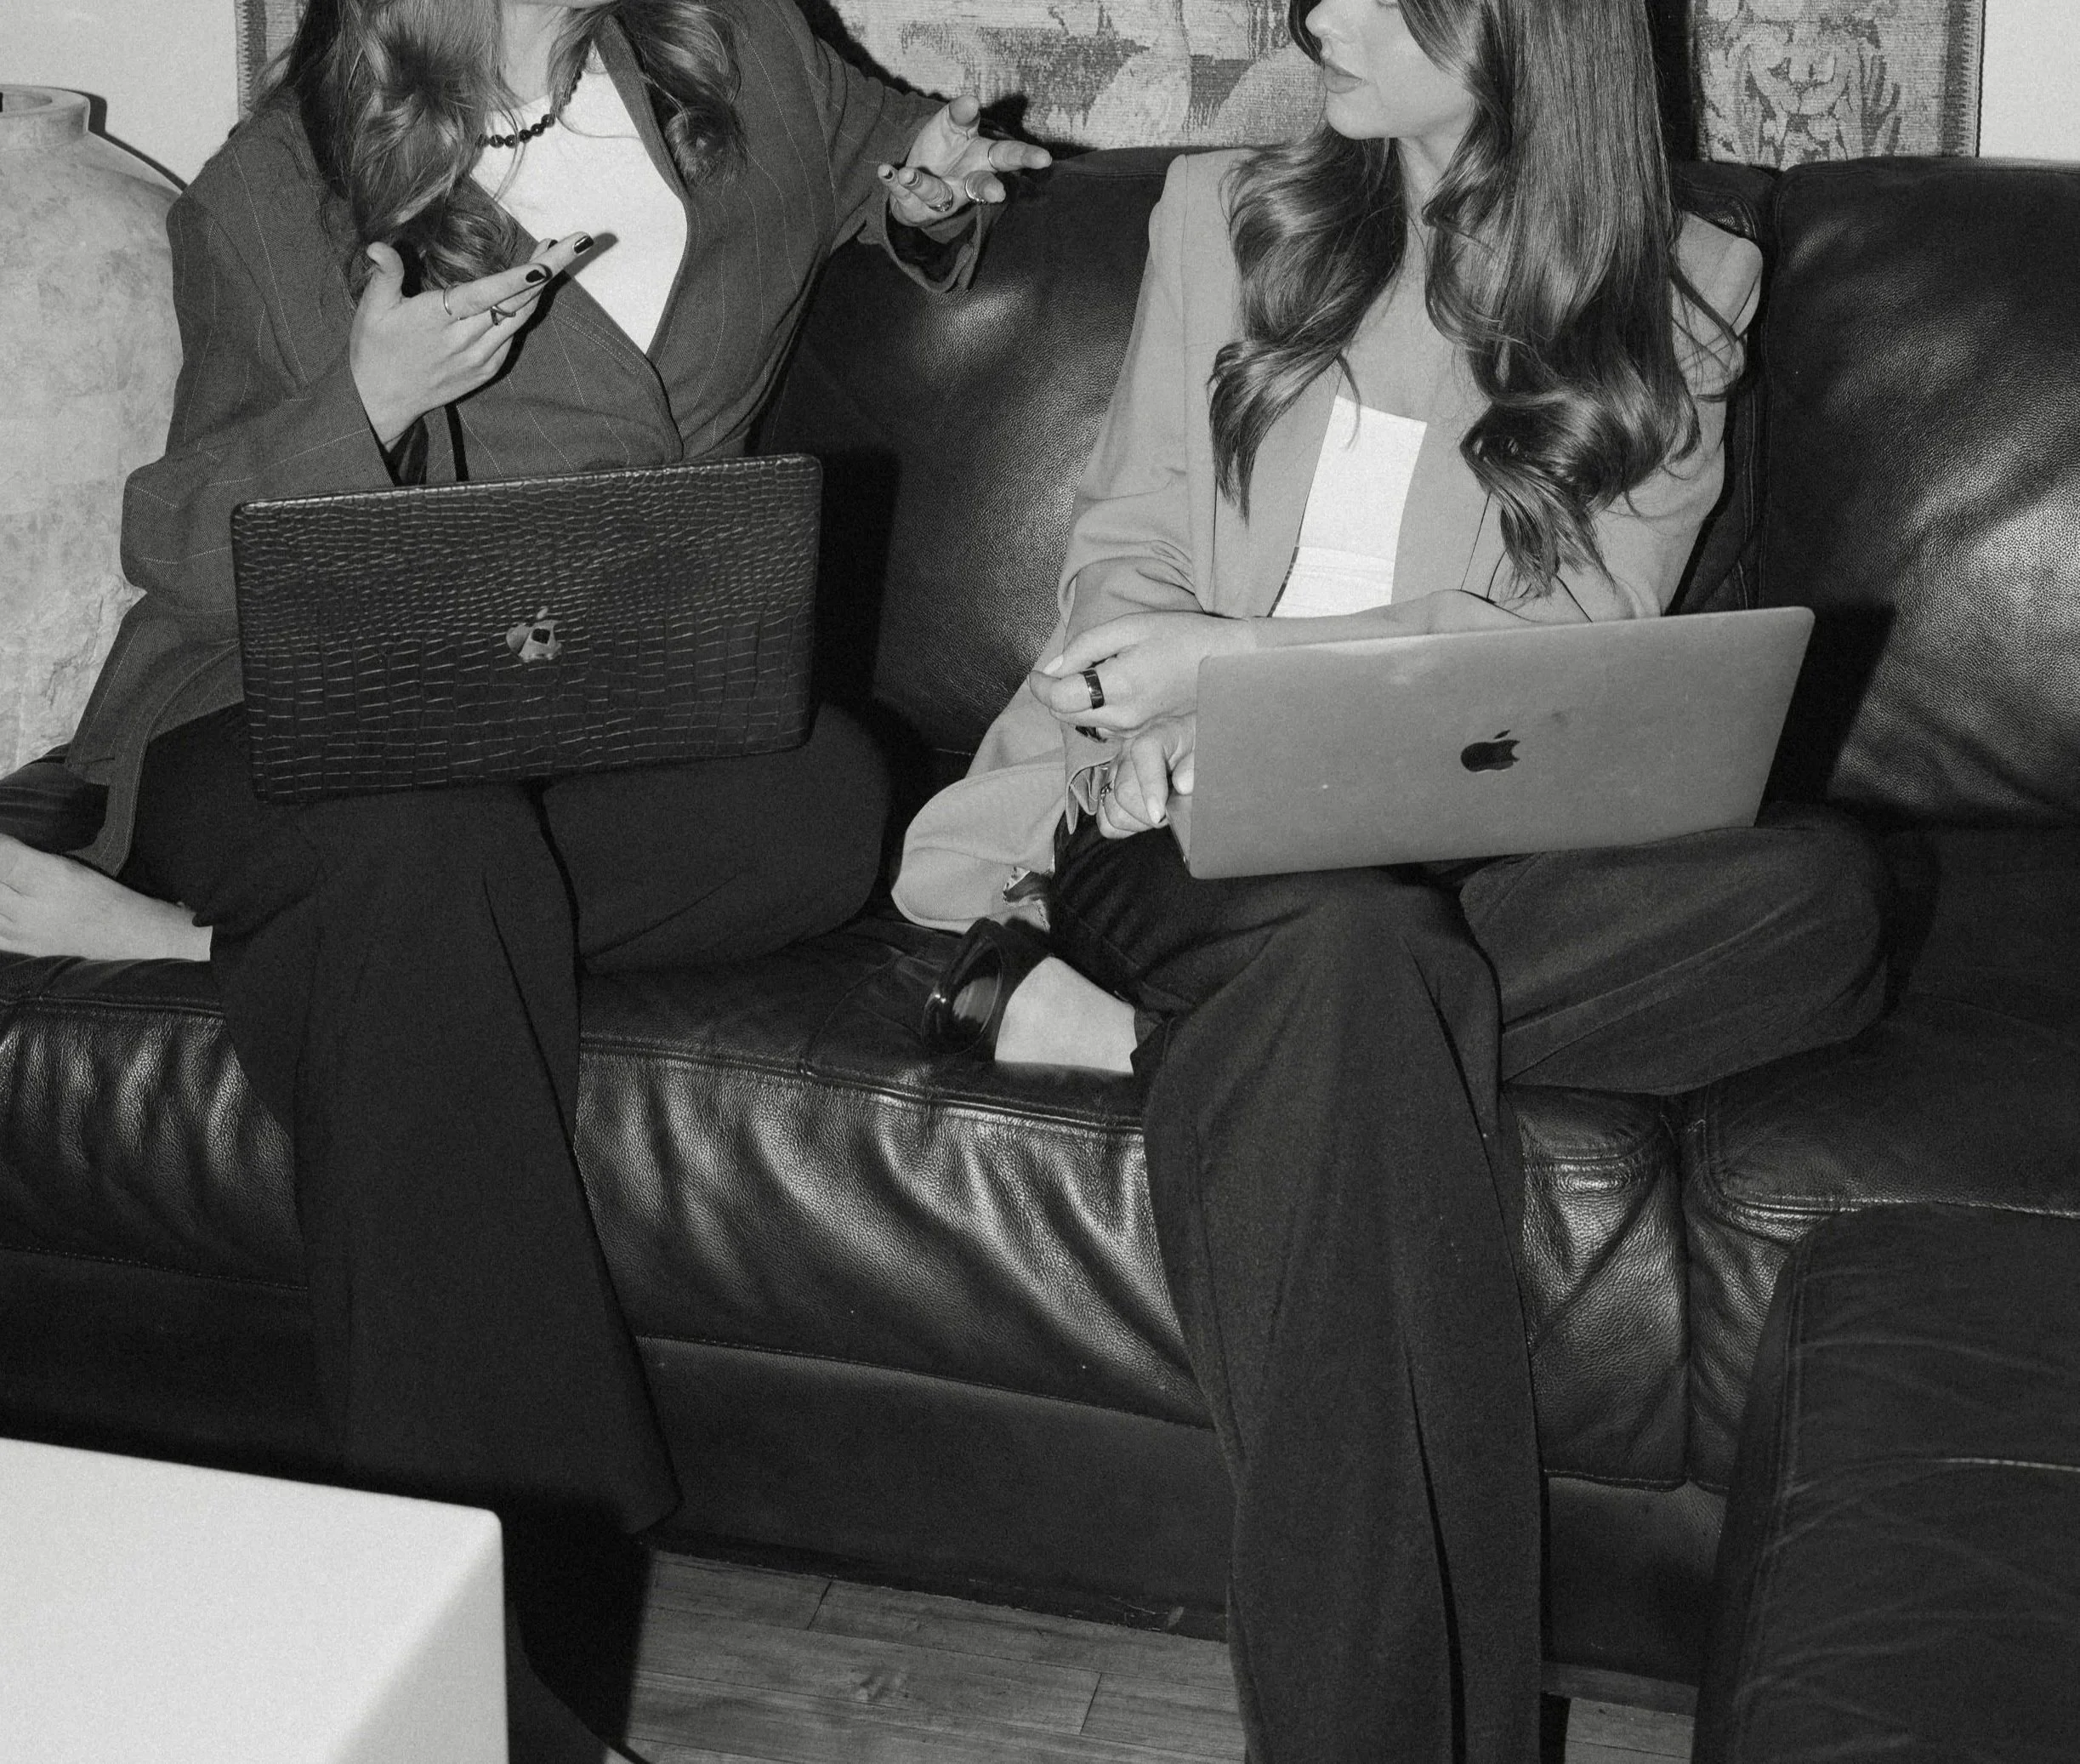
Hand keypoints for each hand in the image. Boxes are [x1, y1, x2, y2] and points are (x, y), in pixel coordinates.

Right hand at [349, 233, 593, 446]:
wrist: (381, 401)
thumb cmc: (374, 349)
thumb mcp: (373, 309)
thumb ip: (385, 274)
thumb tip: (379, 244)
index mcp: (440, 319)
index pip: (489, 295)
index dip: (520, 279)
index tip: (547, 263)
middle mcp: (467, 340)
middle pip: (517, 302)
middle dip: (547, 271)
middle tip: (571, 242)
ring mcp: (481, 358)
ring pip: (520, 319)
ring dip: (539, 288)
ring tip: (552, 258)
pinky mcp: (486, 370)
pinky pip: (513, 336)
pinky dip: (524, 311)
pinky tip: (530, 290)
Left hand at [877, 95, 1050, 225]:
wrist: (916, 182)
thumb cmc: (944, 149)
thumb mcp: (953, 124)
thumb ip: (962, 114)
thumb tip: (972, 99)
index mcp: (982, 160)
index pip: (1007, 156)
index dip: (1026, 157)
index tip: (1044, 158)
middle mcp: (965, 182)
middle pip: (982, 185)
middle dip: (990, 190)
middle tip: (998, 194)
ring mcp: (941, 195)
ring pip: (937, 193)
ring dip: (924, 184)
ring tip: (909, 173)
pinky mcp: (914, 202)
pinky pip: (902, 192)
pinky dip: (893, 180)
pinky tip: (885, 169)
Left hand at [1031, 611, 1255, 737]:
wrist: (1224, 661)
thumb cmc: (1179, 636)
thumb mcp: (1129, 627)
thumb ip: (1085, 647)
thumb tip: (1054, 670)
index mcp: (1118, 687)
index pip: (1059, 698)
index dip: (1040, 686)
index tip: (1035, 674)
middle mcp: (1123, 717)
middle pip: (1066, 715)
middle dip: (1054, 695)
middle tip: (1060, 671)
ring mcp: (1134, 730)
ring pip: (1084, 724)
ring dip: (1074, 704)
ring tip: (1088, 676)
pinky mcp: (1143, 734)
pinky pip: (1105, 728)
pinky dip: (1095, 712)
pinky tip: (1107, 691)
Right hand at [1094, 717, 1195, 839]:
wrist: (1192, 751)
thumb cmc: (1201, 753)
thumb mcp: (1208, 753)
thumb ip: (1197, 765)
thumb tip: (1183, 784)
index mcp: (1159, 734)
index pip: (1144, 753)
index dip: (1150, 786)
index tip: (1160, 814)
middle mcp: (1130, 749)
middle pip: (1124, 791)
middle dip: (1147, 814)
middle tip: (1170, 816)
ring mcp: (1116, 770)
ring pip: (1112, 809)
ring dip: (1137, 822)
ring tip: (1159, 816)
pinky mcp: (1109, 789)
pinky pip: (1105, 819)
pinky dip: (1123, 826)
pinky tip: (1143, 821)